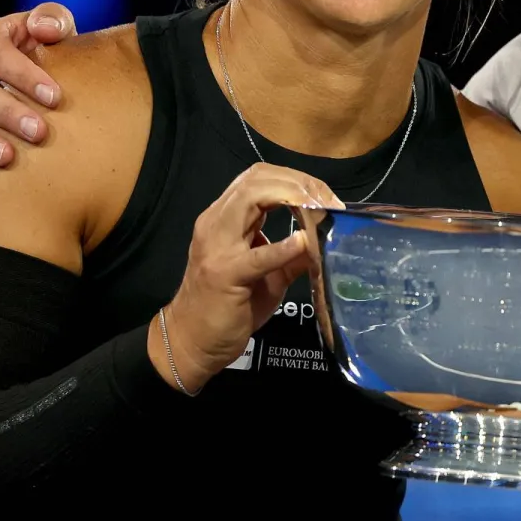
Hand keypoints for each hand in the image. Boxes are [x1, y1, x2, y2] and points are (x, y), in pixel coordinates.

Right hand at [150, 163, 345, 393]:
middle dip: (298, 182)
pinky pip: (257, 255)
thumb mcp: (266, 274)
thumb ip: (291, 254)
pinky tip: (302, 242)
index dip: (295, 178)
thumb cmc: (227, 307)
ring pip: (251, 198)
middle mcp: (216, 223)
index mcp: (225, 218)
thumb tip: (323, 240)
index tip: (326, 195)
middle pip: (257, 179)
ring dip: (292, 197)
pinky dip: (281, 246)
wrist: (190, 343)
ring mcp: (217, 246)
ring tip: (320, 210)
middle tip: (329, 200)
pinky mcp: (225, 275)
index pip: (259, 177)